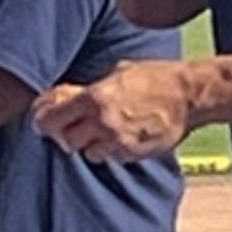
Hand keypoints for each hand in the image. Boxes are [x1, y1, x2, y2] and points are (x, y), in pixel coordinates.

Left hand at [32, 60, 198, 162]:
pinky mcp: (132, 154)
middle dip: (66, 134)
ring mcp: (118, 141)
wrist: (188, 95)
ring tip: (100, 132)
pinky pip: (111, 158)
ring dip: (89, 144)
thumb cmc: (156, 78)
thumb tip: (71, 95)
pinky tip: (120, 137)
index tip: (43, 121)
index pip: (53, 119)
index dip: (44, 121)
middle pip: (66, 140)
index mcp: (95, 98)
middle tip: (71, 127)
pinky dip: (110, 151)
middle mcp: (102, 122)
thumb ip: (93, 88)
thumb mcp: (118, 73)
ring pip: (87, 153)